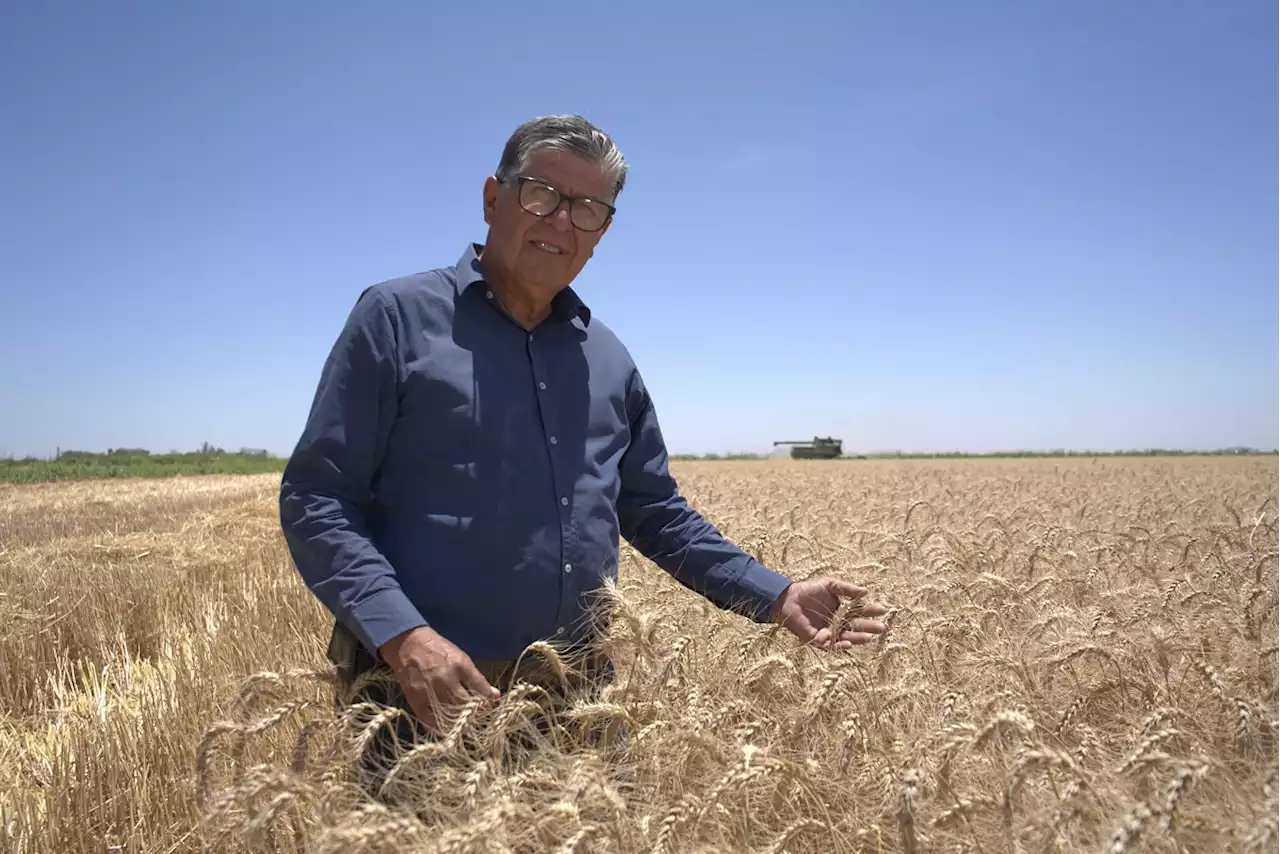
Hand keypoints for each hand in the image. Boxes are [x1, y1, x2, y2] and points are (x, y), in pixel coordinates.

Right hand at [379, 626, 500, 734]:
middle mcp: (445, 680)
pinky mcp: (416, 701)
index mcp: (460, 666)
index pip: (480, 689)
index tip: (488, 706)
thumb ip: (477, 679)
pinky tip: (446, 728)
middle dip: (474, 713)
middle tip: (476, 718)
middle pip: (465, 705)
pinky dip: (439, 728)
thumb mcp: (461, 659)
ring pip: (449, 716)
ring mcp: (430, 692)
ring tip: (463, 724)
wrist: (408, 644)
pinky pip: (430, 722)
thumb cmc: (439, 650)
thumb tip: (495, 695)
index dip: (487, 701)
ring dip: (459, 723)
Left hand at [771, 578, 888, 650]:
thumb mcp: (830, 585)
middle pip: (856, 627)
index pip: (860, 612)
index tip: (882, 609)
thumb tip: (866, 592)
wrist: (788, 598)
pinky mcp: (818, 639)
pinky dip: (840, 645)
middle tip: (882, 627)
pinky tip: (849, 642)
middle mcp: (838, 623)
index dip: (871, 611)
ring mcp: (829, 632)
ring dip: (858, 638)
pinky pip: (831, 645)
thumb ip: (847, 589)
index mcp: (842, 610)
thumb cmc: (809, 590)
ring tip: (869, 637)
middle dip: (869, 627)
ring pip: (847, 638)